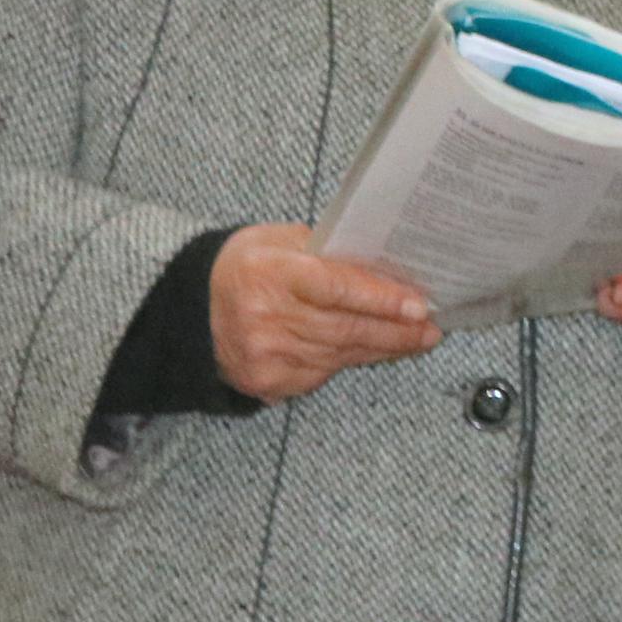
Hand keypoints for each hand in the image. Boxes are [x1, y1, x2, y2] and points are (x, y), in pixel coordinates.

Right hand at [208, 223, 437, 402]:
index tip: (419, 305)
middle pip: (346, 328)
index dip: (381, 299)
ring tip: (417, 339)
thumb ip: (329, 254)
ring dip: (383, 348)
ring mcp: (265, 353)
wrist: (189, 307)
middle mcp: (267, 316)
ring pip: (340, 353)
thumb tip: (386, 270)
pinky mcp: (267, 380)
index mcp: (272, 272)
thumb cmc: (246, 266)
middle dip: (397, 330)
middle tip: (431, 328)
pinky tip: (375, 351)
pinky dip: (351, 360)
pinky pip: (322, 372)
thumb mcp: (281, 241)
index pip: (337, 288)